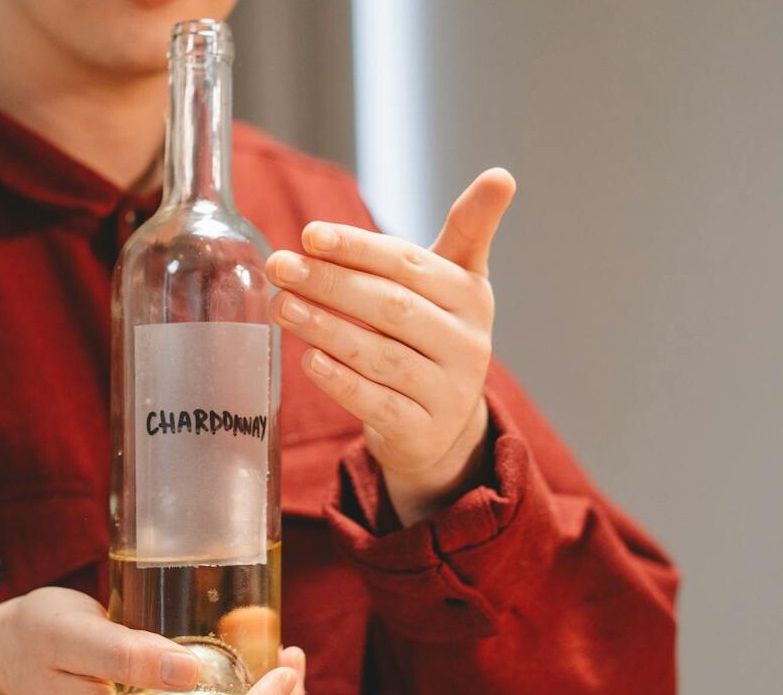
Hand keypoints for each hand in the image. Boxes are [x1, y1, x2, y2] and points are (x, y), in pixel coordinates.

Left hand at [265, 168, 517, 524]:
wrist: (442, 425)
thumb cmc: (434, 335)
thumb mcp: (453, 283)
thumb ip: (467, 229)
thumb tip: (502, 175)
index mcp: (471, 296)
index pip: (409, 264)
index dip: (358, 248)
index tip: (309, 234)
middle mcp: (467, 344)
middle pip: (391, 307)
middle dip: (330, 284)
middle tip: (280, 267)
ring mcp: (448, 391)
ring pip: (381, 355)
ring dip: (326, 328)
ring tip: (282, 307)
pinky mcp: (422, 431)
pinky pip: (377, 403)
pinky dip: (341, 381)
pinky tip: (308, 360)